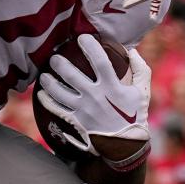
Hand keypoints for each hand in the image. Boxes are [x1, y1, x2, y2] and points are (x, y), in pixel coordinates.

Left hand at [36, 35, 150, 153]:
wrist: (126, 145)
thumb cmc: (135, 115)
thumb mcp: (143, 91)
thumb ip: (140, 69)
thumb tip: (132, 50)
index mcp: (112, 87)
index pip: (100, 61)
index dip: (90, 46)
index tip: (81, 38)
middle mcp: (95, 96)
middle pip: (72, 75)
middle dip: (59, 63)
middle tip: (53, 57)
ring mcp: (84, 109)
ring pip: (59, 92)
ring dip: (49, 81)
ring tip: (44, 74)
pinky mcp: (76, 120)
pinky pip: (56, 109)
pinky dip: (47, 100)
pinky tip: (41, 93)